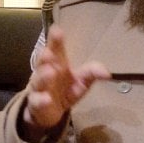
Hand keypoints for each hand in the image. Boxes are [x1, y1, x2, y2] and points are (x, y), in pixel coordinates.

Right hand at [22, 26, 109, 140]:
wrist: (49, 113)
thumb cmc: (65, 90)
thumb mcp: (81, 81)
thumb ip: (91, 73)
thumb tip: (107, 73)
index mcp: (57, 63)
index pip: (55, 48)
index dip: (55, 40)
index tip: (57, 29)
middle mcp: (45, 72)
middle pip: (43, 62)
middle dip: (45, 57)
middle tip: (49, 52)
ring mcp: (38, 88)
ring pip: (38, 81)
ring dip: (43, 77)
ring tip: (50, 72)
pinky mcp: (36, 103)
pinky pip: (37, 101)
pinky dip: (41, 100)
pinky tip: (47, 99)